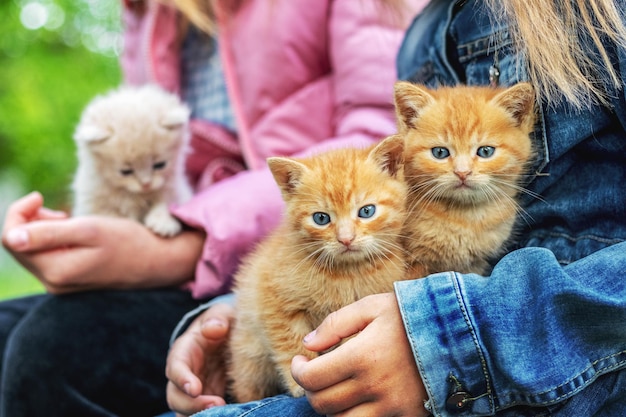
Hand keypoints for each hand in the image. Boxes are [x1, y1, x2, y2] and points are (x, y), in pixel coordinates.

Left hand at [2, 191, 202, 292]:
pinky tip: (72, 232)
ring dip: (41, 229)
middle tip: (56, 209)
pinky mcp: (69, 281)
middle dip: (29, 221)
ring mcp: (61, 285)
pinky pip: (46, 257)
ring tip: (66, 219)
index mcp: (56, 270)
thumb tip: (12, 237)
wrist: (157, 262)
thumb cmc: (128, 241)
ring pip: (31, 251)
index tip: (40, 196)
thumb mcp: (90, 230)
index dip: (18, 212)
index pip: (11, 239)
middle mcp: (54, 283)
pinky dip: (52, 240)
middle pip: (18, 246)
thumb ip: (50, 234)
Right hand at [166, 302, 234, 415]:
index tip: (195, 388)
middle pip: (175, 397)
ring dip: (199, 415)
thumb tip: (214, 329)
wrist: (227, 335)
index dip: (182, 379)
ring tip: (223, 413)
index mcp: (184, 351)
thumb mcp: (222, 313)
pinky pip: (201, 415)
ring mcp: (193, 391)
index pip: (176, 367)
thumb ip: (218, 318)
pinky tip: (230, 414)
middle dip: (192, 404)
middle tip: (217, 404)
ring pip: (184, 411)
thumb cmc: (222, 322)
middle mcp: (183, 375)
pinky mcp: (205, 401)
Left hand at [291, 293, 428, 416]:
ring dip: (331, 408)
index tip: (301, 361)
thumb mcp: (372, 307)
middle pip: (323, 405)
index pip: (311, 378)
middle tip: (315, 373)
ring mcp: (391, 407)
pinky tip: (356, 398)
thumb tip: (308, 344)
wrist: (461, 333)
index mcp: (362, 357)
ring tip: (335, 388)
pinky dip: (355, 416)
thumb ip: (335, 324)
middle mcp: (374, 388)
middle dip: (311, 389)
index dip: (298, 371)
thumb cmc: (411, 315)